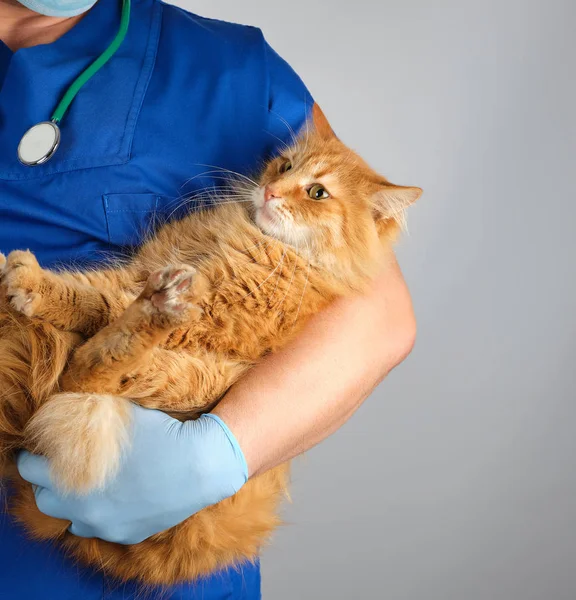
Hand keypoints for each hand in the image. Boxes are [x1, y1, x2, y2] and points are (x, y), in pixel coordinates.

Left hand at [17, 406, 247, 544]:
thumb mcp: (120, 415)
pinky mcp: (126, 534)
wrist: (202, 463)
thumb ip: (89, 413)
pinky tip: (114, 496)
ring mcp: (105, 525)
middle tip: (64, 461)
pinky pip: (99, 527)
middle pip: (44, 497)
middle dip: (50, 478)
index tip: (50, 442)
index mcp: (73, 476)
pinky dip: (99, 513)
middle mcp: (83, 508)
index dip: (39, 451)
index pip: (31, 467)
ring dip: (72, 500)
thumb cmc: (162, 432)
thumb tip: (71, 402)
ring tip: (87, 481)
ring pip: (70, 518)